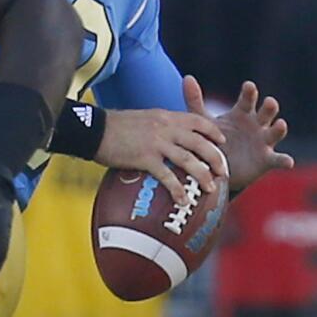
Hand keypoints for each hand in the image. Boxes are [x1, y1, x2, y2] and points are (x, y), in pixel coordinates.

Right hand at [95, 104, 228, 204]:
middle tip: (223, 172)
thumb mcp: (141, 118)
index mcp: (165, 116)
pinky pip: (167, 176)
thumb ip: (158, 125)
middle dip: (216, 158)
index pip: (197, 120)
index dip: (213, 132)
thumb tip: (168, 137)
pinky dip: (177, 190)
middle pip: (200, 142)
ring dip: (203, 175)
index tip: (221, 142)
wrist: (93, 129)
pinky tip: (182, 200)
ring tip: (211, 188)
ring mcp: (156, 143)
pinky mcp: (145, 158)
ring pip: (189, 159)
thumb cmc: (113, 126)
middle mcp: (164, 128)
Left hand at [184, 76, 292, 191]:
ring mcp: (263, 142)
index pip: (247, 100)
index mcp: (242, 114)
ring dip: (279, 128)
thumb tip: (187, 77)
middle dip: (269, 107)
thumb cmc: (213, 138)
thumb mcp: (202, 120)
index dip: (250, 93)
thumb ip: (195, 100)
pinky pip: (278, 159)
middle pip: (266, 113)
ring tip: (280, 124)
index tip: (249, 85)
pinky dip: (284, 160)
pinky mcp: (267, 159)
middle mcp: (256, 125)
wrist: (216, 167)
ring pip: (275, 133)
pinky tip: (288, 162)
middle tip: (269, 102)